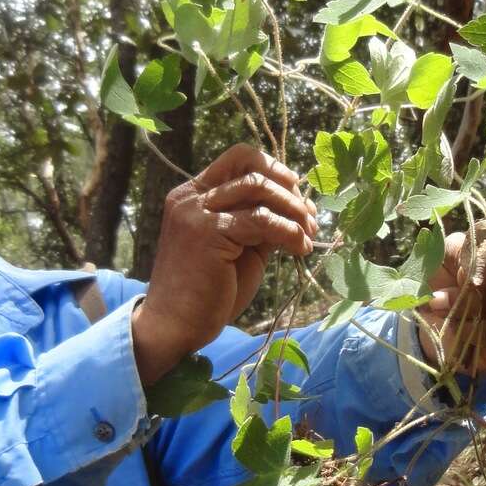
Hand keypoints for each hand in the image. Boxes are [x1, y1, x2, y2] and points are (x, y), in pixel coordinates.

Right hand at [132, 145, 317, 384]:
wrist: (175, 327)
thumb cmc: (208, 292)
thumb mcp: (239, 247)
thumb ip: (258, 223)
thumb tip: (296, 208)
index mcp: (193, 194)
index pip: (238, 159)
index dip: (274, 169)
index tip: (297, 193)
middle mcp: (191, 197)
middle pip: (251, 167)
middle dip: (289, 189)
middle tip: (310, 218)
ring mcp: (196, 212)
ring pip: (259, 189)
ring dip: (293, 210)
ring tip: (308, 236)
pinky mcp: (207, 233)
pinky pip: (261, 220)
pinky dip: (289, 231)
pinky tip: (300, 249)